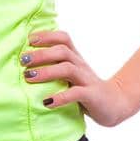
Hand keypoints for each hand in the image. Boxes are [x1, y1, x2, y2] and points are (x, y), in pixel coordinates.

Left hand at [21, 28, 137, 125]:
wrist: (116, 104)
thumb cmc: (86, 90)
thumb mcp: (71, 76)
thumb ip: (54, 68)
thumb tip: (25, 66)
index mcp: (75, 58)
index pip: (64, 39)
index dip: (46, 36)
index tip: (29, 40)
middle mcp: (81, 65)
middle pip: (62, 51)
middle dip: (41, 54)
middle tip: (23, 61)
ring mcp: (86, 80)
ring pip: (68, 69)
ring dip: (46, 72)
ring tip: (29, 77)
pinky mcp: (91, 96)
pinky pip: (76, 93)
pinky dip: (60, 97)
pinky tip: (47, 102)